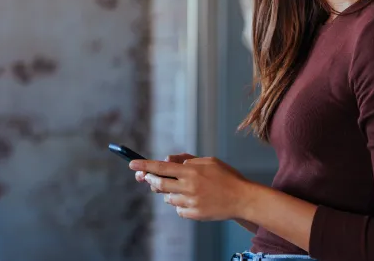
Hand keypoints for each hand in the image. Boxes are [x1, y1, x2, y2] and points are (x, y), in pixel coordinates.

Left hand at [129, 157, 254, 221]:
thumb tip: (167, 161)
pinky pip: (178, 209)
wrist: (242, 198)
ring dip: (169, 193)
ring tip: (185, 189)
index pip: (161, 167)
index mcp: (191, 171)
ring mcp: (190, 202)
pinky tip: (194, 200)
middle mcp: (188, 186)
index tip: (132, 164)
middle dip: (150, 180)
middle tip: (148, 178)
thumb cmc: (226, 176)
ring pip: (167, 198)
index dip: (144, 165)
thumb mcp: (208, 161)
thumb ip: (187, 160)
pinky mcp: (194, 214)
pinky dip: (181, 204)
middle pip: (159, 184)